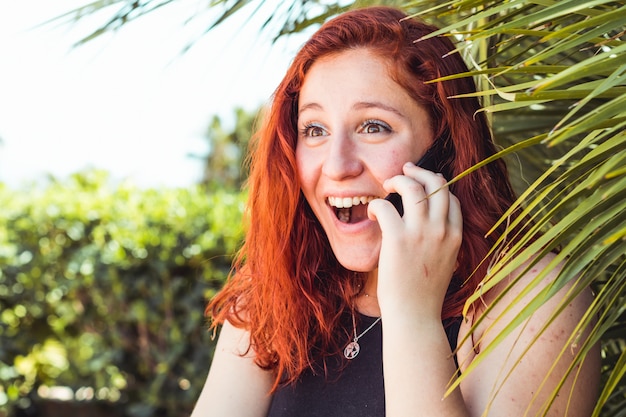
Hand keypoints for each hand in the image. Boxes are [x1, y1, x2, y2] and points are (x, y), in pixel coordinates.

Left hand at [367, 162, 462, 319]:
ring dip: (398, 180)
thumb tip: (428, 228)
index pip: (451, 198)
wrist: (415, 316)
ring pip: (413, 187)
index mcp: (454, 236)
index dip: (436, 186)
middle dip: (420, 172)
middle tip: (405, 170)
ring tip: (386, 185)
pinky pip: (386, 205)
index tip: (422, 184)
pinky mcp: (398, 239)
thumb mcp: (444, 264)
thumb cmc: (423, 294)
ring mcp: (421, 233)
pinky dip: (377, 204)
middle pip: (437, 184)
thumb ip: (441, 243)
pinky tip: (373, 215)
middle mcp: (441, 230)